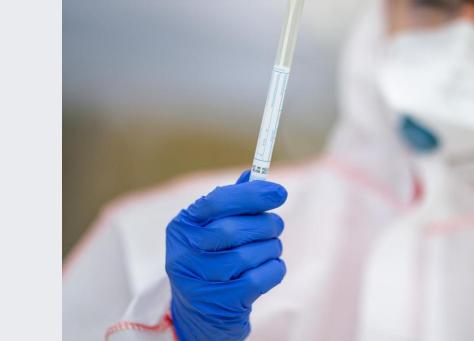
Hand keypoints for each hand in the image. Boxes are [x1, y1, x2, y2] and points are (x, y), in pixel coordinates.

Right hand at [166, 170, 286, 340]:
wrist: (200, 312)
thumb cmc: (212, 258)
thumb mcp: (213, 228)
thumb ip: (233, 201)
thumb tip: (254, 174)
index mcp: (182, 226)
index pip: (217, 201)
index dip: (251, 195)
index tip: (280, 192)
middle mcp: (184, 253)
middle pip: (235, 229)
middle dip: (266, 224)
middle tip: (275, 225)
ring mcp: (200, 281)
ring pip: (252, 254)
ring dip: (271, 248)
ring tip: (267, 249)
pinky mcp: (221, 302)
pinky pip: (262, 276)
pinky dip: (274, 268)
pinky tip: (266, 269)